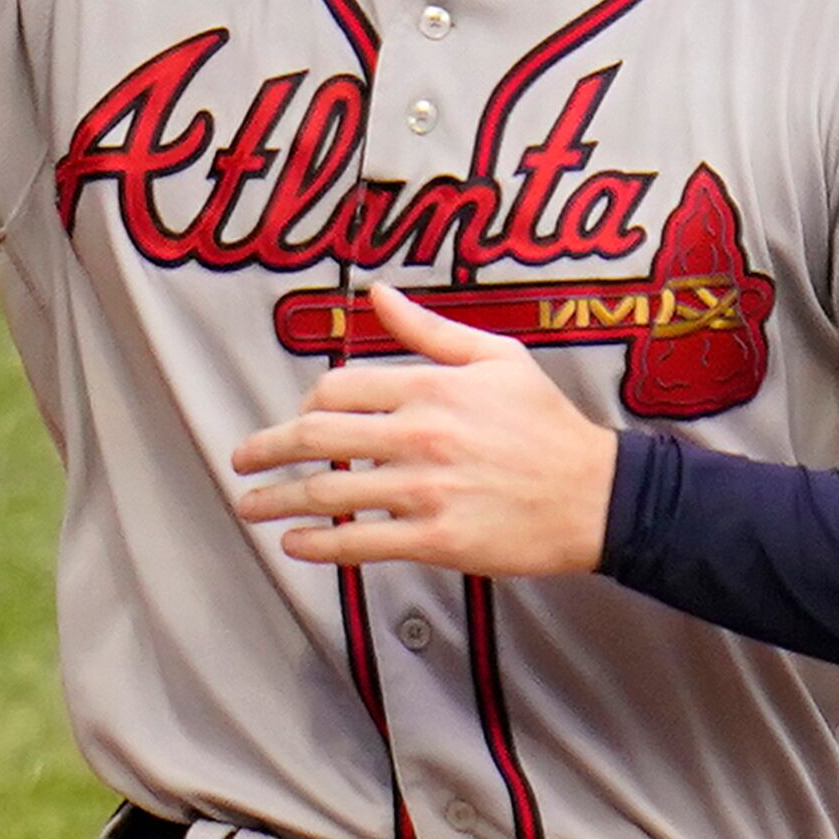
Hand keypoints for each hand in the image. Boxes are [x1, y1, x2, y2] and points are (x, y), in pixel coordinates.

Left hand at [228, 286, 620, 574]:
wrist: (597, 495)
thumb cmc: (546, 423)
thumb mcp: (497, 357)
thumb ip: (428, 329)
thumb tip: (377, 292)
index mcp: (431, 387)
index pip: (337, 390)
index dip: (306, 405)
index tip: (298, 421)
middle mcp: (420, 435)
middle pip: (317, 439)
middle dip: (267, 450)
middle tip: (241, 461)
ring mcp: (426, 490)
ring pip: (329, 494)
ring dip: (277, 501)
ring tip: (250, 507)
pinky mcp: (437, 539)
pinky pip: (361, 543)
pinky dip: (318, 546)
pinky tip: (293, 545)